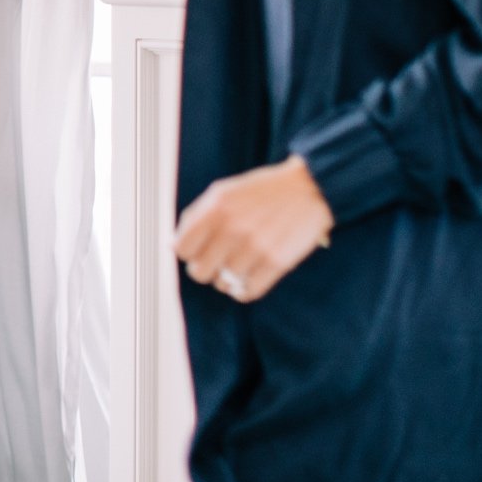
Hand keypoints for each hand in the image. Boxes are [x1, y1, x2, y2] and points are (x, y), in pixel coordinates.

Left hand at [174, 156, 333, 304]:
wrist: (309, 189)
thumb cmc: (262, 191)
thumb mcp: (224, 192)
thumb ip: (196, 217)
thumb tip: (172, 245)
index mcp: (217, 207)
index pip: (182, 248)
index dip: (189, 252)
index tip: (199, 249)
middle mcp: (233, 227)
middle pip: (199, 272)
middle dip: (205, 268)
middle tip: (217, 261)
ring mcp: (255, 247)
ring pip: (223, 284)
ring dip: (227, 279)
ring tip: (237, 265)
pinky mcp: (277, 263)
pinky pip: (248, 293)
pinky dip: (243, 291)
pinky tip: (248, 278)